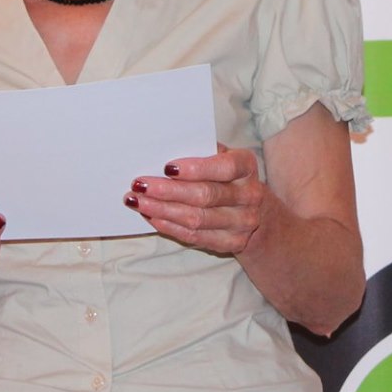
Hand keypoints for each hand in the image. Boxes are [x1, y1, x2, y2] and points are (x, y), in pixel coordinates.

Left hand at [126, 144, 267, 254]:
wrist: (254, 210)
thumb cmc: (227, 177)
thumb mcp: (221, 157)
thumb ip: (200, 152)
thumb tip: (163, 150)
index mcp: (246, 166)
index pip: (225, 167)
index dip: (196, 168)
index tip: (167, 167)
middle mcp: (249, 195)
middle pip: (205, 195)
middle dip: (168, 191)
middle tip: (140, 185)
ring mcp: (242, 222)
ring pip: (197, 218)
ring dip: (162, 210)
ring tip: (137, 201)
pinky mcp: (232, 242)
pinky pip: (195, 236)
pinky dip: (170, 226)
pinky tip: (151, 217)